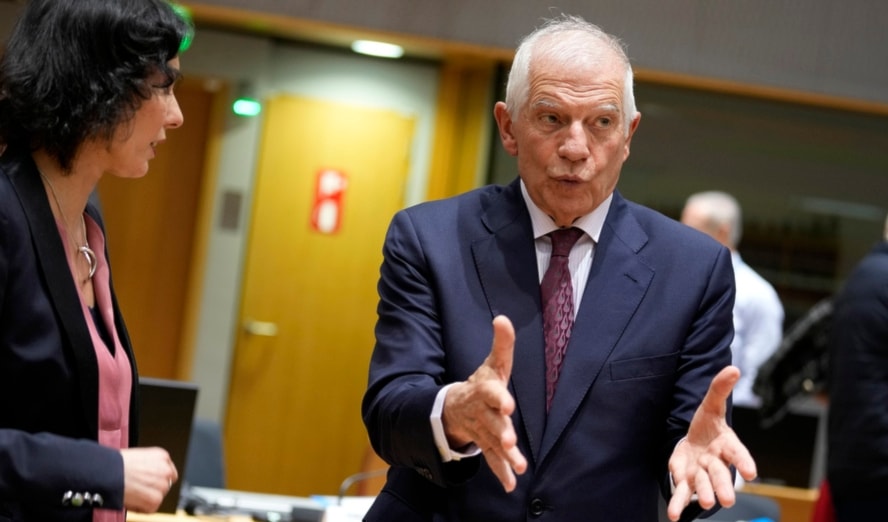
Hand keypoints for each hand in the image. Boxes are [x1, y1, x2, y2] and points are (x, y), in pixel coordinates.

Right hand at [121, 446, 178, 512]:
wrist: (108, 473)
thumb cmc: (116, 464)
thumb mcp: (138, 457)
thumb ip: (149, 465)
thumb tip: (148, 475)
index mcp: (162, 456)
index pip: (168, 471)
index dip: (158, 479)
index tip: (149, 483)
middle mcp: (166, 470)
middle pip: (165, 484)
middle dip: (152, 489)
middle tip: (137, 489)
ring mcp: (163, 485)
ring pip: (158, 496)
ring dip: (146, 498)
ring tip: (131, 493)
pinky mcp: (156, 499)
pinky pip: (151, 508)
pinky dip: (140, 508)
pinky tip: (130, 499)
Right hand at [441, 315, 527, 491]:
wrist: (455, 408)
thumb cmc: (481, 384)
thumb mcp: (491, 364)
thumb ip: (501, 344)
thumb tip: (503, 318)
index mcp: (485, 391)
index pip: (491, 393)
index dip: (499, 398)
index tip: (508, 404)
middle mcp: (483, 413)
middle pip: (492, 423)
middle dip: (501, 432)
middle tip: (509, 441)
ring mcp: (483, 431)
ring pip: (493, 444)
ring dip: (505, 456)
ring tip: (518, 465)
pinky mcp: (486, 445)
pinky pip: (493, 461)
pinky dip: (502, 472)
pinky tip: (512, 485)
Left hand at [666, 365, 757, 520]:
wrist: (694, 442)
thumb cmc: (707, 426)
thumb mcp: (711, 405)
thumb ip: (720, 389)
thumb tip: (733, 368)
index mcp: (726, 445)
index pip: (737, 453)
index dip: (744, 462)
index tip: (750, 473)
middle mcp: (716, 463)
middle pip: (721, 474)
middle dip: (723, 486)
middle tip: (728, 500)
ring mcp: (702, 474)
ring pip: (703, 485)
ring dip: (704, 495)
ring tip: (704, 504)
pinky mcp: (687, 481)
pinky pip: (682, 494)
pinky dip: (679, 505)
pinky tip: (675, 517)